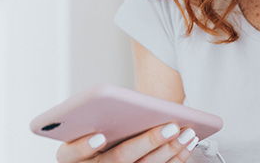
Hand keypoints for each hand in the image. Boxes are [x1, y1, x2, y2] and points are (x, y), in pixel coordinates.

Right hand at [56, 124, 198, 162]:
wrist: (109, 150)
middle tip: (170, 126)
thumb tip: (126, 102)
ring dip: (169, 150)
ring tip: (186, 131)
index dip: (83, 146)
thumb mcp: (91, 121)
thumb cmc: (99, 129)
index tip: (99, 136)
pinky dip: (177, 158)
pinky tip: (188, 142)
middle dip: (147, 143)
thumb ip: (100, 114)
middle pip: (117, 160)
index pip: (71, 154)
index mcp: (71, 155)